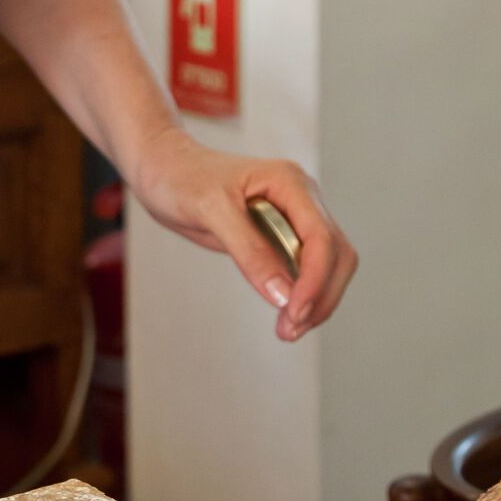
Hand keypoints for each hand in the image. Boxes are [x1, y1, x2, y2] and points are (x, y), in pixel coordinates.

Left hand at [127, 127, 357, 340]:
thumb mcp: (211, 211)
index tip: (294, 312)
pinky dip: (300, 294)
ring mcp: (294, 217)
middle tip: (291, 329)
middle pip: (335, 255)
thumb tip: (282, 295)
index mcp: (290, 183)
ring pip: (327, 265)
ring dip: (314, 300)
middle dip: (320, 296)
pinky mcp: (281, 235)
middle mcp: (301, 199)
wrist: (165, 170)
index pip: (321, 238)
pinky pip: (304, 268)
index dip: (315, 280)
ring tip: (287, 330)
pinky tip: (284, 315)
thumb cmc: (182, 178)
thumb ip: (249, 251)